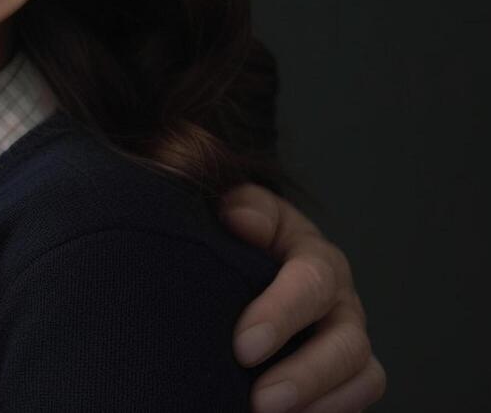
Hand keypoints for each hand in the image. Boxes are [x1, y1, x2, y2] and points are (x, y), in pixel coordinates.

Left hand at [220, 184, 385, 411]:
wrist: (246, 260)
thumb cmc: (239, 238)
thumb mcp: (240, 213)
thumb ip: (244, 210)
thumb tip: (239, 216)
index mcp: (314, 257)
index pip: (312, 282)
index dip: (281, 315)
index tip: (243, 348)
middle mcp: (341, 301)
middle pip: (346, 342)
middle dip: (305, 375)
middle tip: (261, 401)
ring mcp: (348, 339)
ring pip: (362, 376)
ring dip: (320, 402)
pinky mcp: (345, 374)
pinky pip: (356, 396)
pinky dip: (331, 411)